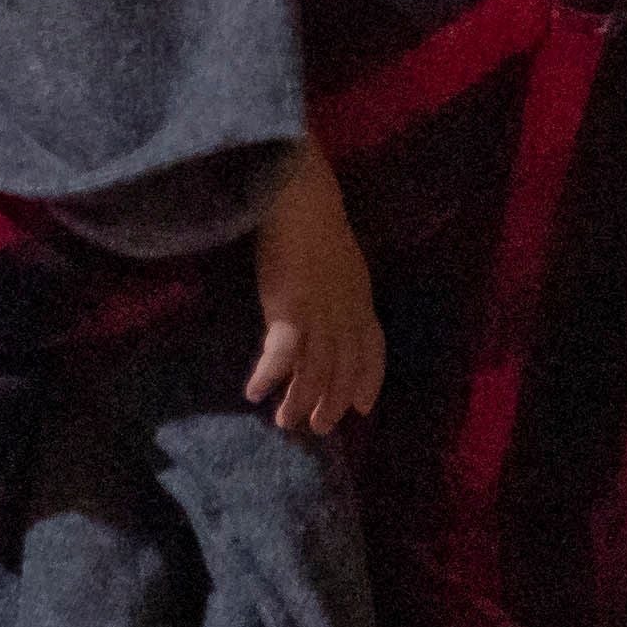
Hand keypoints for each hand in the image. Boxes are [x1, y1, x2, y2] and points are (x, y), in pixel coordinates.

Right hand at [245, 138, 385, 435]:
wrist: (300, 199)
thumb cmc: (315, 220)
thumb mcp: (342, 262)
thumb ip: (341, 288)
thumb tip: (330, 301)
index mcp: (360, 301)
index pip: (372, 351)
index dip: (368, 382)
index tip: (362, 408)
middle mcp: (345, 315)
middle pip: (343, 370)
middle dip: (332, 403)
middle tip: (317, 427)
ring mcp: (319, 316)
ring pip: (315, 372)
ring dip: (300, 401)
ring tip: (285, 421)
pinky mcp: (289, 311)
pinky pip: (282, 355)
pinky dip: (269, 376)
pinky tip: (254, 391)